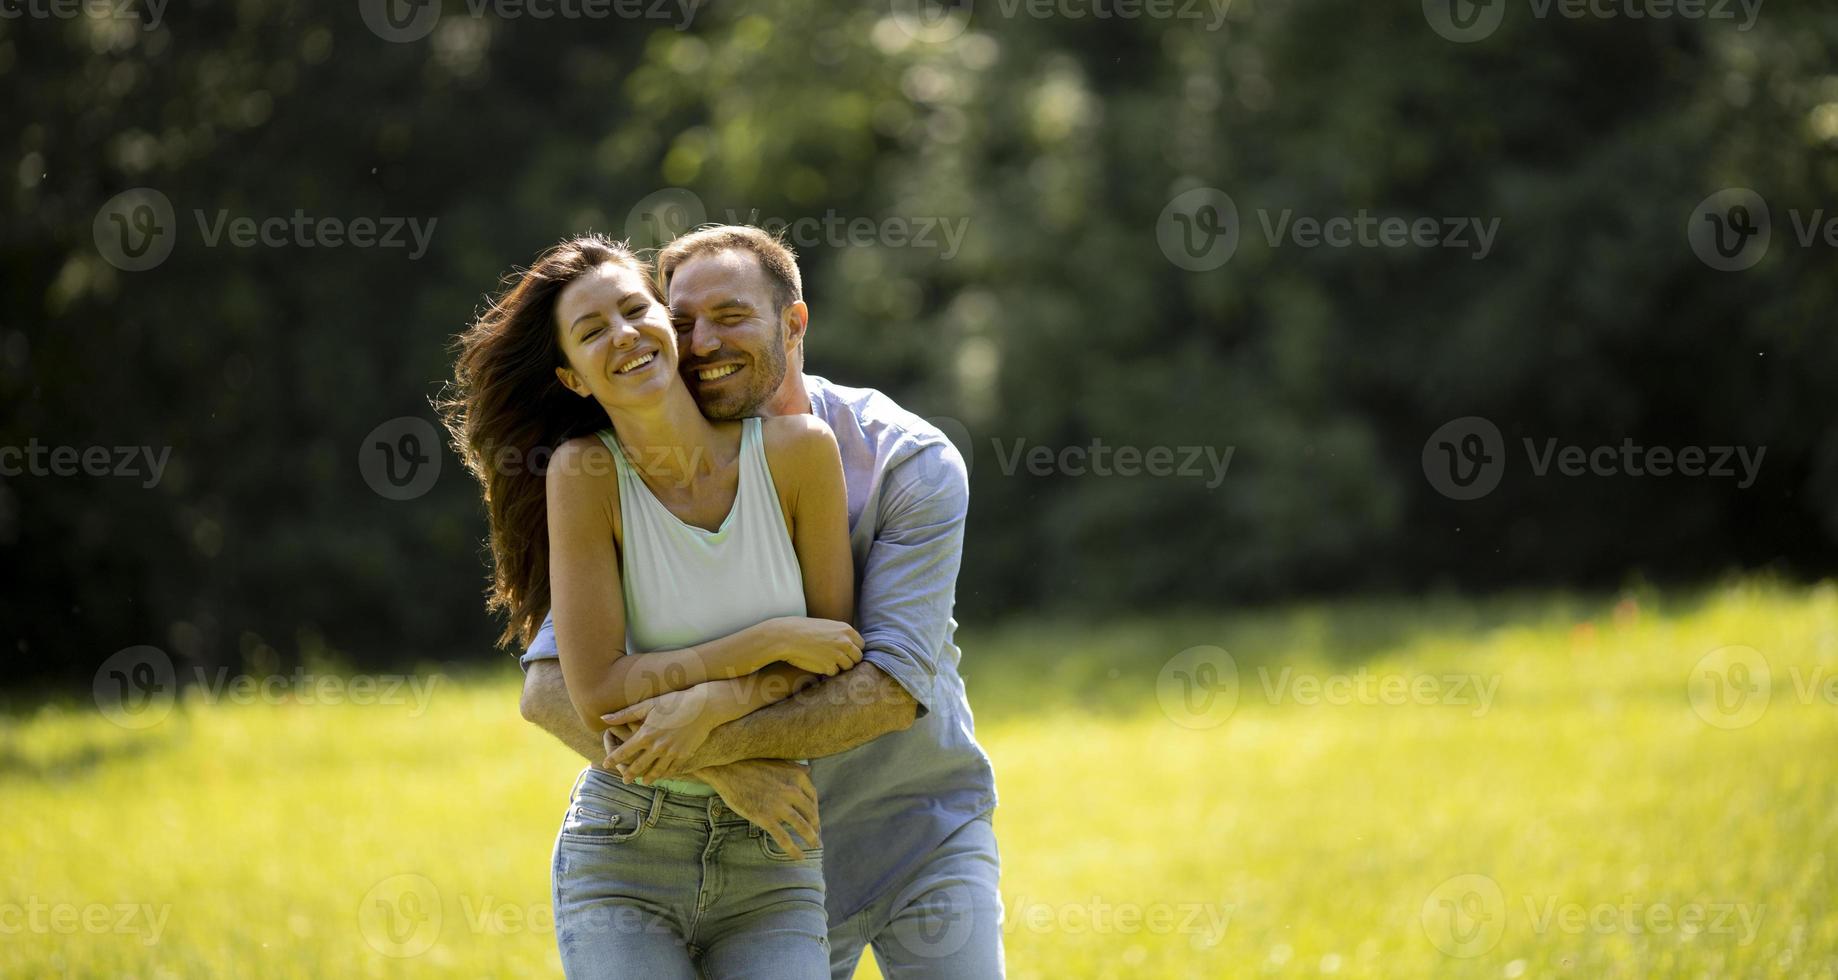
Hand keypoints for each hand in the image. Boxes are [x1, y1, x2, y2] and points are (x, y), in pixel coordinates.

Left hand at [600, 686, 718, 782]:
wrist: (704, 707)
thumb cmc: (674, 702)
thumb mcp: (648, 705)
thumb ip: (625, 714)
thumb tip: (603, 718)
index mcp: (646, 734)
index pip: (624, 751)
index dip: (613, 758)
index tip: (606, 764)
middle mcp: (657, 747)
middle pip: (638, 765)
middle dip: (629, 773)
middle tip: (624, 779)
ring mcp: (671, 753)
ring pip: (655, 771)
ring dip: (647, 778)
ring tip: (642, 782)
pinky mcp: (683, 755)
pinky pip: (671, 770)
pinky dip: (664, 774)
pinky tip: (661, 776)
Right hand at [695, 759, 820, 858]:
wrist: (727, 769)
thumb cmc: (750, 764)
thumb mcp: (777, 761)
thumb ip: (794, 767)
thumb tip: (810, 769)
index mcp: (796, 776)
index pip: (813, 797)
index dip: (815, 810)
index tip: (814, 818)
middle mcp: (792, 790)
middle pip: (811, 813)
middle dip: (816, 826)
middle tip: (816, 835)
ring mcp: (778, 805)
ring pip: (802, 826)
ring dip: (811, 838)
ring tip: (815, 846)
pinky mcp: (765, 817)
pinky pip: (783, 838)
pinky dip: (793, 849)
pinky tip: (799, 856)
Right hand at [764, 616, 863, 675]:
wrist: (787, 636)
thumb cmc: (803, 630)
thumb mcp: (827, 626)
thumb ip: (840, 635)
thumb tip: (849, 646)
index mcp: (846, 630)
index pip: (861, 644)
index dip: (853, 650)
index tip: (845, 653)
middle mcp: (846, 642)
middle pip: (858, 658)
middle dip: (849, 660)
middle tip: (837, 660)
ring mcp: (839, 655)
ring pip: (848, 667)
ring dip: (839, 666)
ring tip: (825, 661)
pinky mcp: (829, 666)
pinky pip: (834, 673)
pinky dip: (827, 671)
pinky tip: (817, 664)